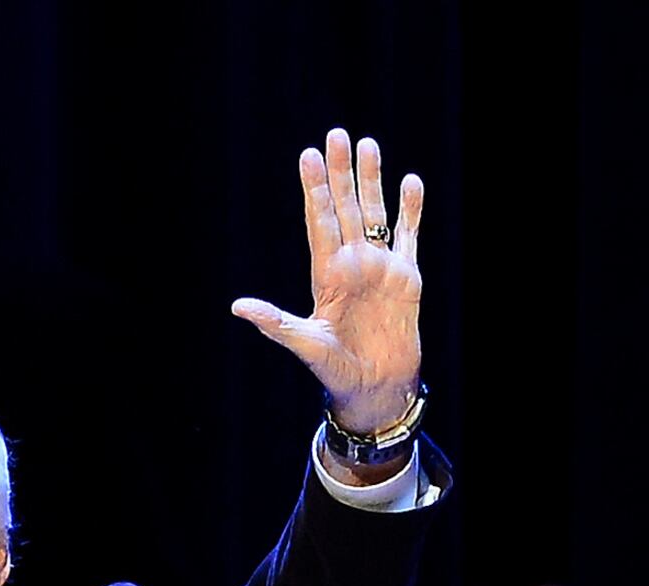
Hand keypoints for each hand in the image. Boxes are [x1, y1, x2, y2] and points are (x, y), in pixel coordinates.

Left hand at [230, 127, 424, 435]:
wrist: (376, 388)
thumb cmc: (336, 371)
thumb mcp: (305, 345)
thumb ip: (276, 323)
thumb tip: (237, 307)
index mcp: (326, 275)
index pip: (319, 221)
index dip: (314, 189)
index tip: (308, 156)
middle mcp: (352, 263)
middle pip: (345, 207)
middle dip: (341, 172)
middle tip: (337, 135)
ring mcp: (379, 266)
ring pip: (375, 213)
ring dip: (372, 180)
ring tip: (369, 144)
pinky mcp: (406, 276)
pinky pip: (409, 235)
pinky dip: (411, 210)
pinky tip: (410, 181)